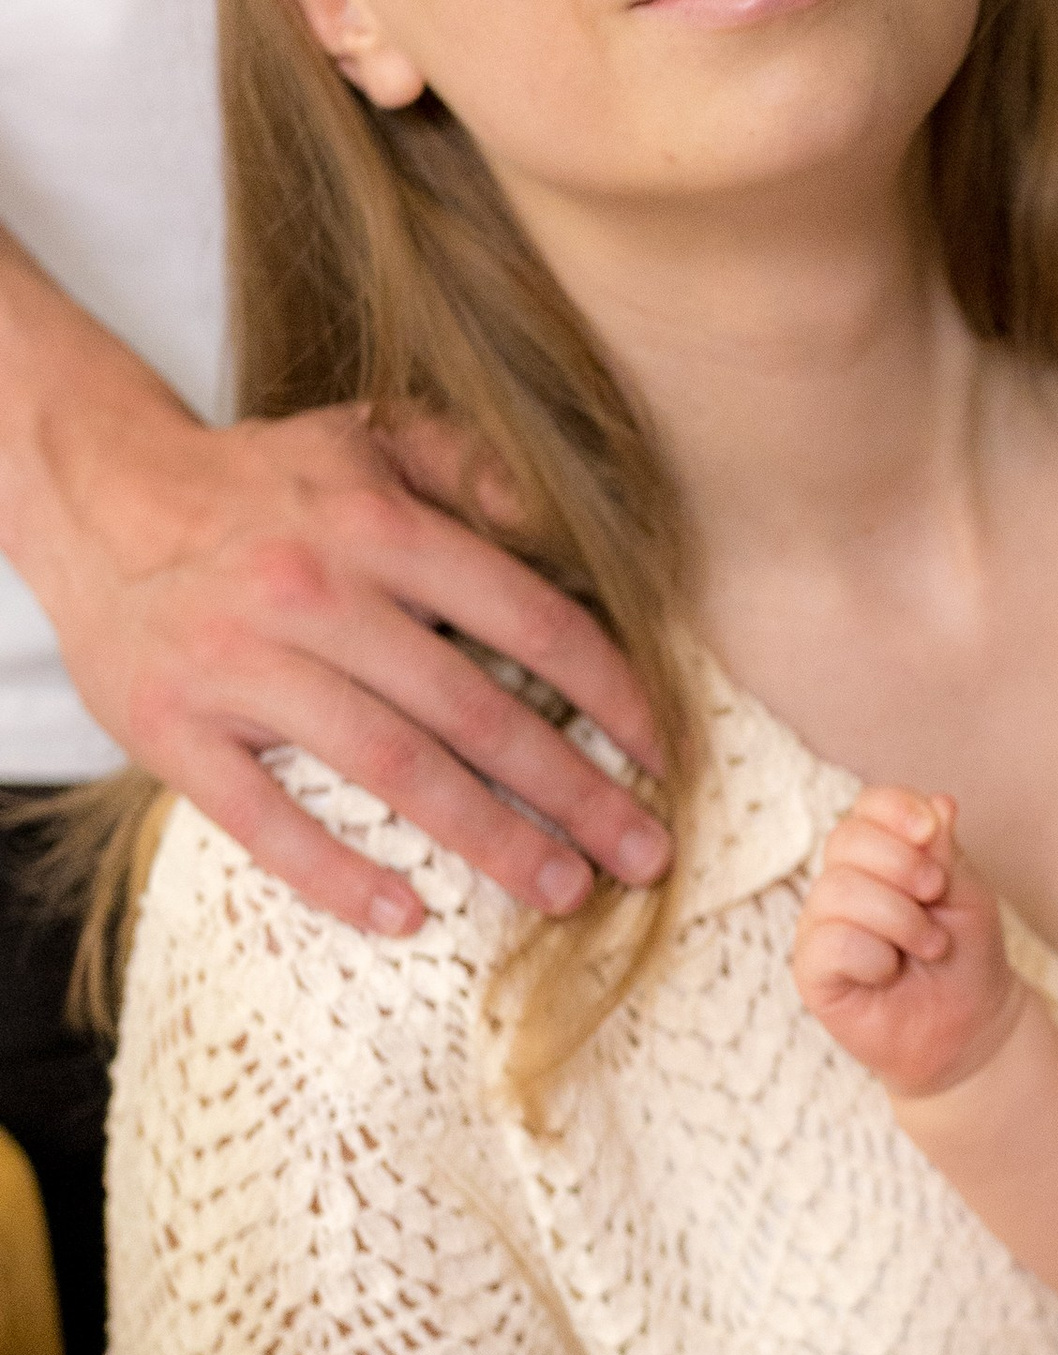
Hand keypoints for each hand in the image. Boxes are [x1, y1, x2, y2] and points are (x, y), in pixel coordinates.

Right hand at [5, 286, 665, 934]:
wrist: (98, 496)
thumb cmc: (262, 484)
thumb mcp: (368, 437)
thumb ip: (472, 468)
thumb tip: (565, 527)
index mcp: (377, 525)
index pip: (525, 617)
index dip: (607, 691)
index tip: (662, 755)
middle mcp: (315, 593)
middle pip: (473, 709)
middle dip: (572, 791)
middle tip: (645, 856)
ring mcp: (240, 666)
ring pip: (389, 767)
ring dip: (488, 840)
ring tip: (563, 891)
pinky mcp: (173, 729)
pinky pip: (264, 818)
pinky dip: (335, 875)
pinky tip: (405, 917)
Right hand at [793, 790, 1019, 1097]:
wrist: (969, 1027)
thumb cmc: (966, 955)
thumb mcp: (966, 894)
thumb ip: (945, 851)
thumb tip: (938, 804)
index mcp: (879, 855)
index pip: (867, 807)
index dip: (896, 809)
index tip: (930, 831)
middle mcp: (842, 883)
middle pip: (846, 840)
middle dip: (903, 866)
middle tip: (936, 897)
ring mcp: (821, 926)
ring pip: (839, 891)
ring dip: (900, 919)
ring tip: (929, 946)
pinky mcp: (812, 971)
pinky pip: (831, 942)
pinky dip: (875, 957)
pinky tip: (889, 974)